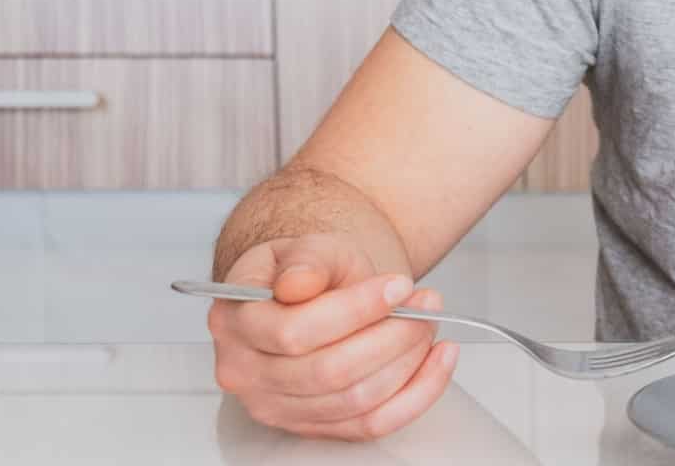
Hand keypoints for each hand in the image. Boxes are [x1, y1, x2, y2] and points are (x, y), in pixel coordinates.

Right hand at [208, 233, 458, 440]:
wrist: (315, 293)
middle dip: (392, 336)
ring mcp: (275, 407)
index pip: (294, 331)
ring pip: (355, 400)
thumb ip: (307, 259)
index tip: (400, 285)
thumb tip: (298, 283)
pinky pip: (372, 424)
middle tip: (427, 303)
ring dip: (408, 360)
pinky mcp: (311, 427)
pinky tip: (439, 359)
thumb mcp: (310, 246)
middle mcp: (244, 372)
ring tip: (428, 321)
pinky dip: (417, 394)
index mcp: (234, 320)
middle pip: (329, 372)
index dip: (357, 310)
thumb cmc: (312, 271)